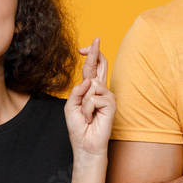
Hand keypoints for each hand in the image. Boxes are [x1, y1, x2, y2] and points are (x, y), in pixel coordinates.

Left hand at [65, 37, 115, 159]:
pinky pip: (94, 98)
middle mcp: (101, 90)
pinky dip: (88, 110)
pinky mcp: (111, 104)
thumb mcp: (71, 105)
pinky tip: (91, 119)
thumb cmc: (78, 126)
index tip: (85, 46)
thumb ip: (77, 91)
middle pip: (101, 65)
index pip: (92, 68)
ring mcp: (107, 96)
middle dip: (96, 52)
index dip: (90, 55)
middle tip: (96, 38)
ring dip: (84, 103)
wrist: (85, 144)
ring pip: (92, 85)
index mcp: (90, 89)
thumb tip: (88, 81)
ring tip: (87, 115)